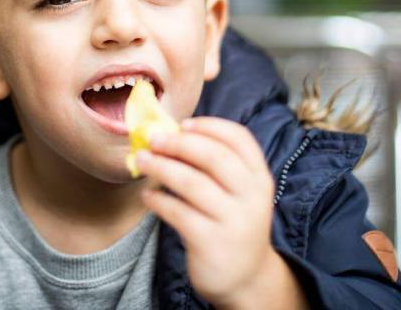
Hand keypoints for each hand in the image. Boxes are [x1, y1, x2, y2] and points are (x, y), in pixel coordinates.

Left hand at [135, 116, 306, 308]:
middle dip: (179, 143)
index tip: (182, 123)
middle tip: (152, 139)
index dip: (209, 126)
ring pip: (192, 183)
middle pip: (215, 156)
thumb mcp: (235, 191)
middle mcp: (252, 196)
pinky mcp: (212, 243)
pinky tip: (147, 195)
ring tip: (141, 161)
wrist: (245, 277)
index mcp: (259, 176)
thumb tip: (167, 134)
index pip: (240, 138)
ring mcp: (234, 221)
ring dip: (161, 167)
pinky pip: (178, 212)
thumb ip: (212, 164)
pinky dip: (158, 199)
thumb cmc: (230, 220)